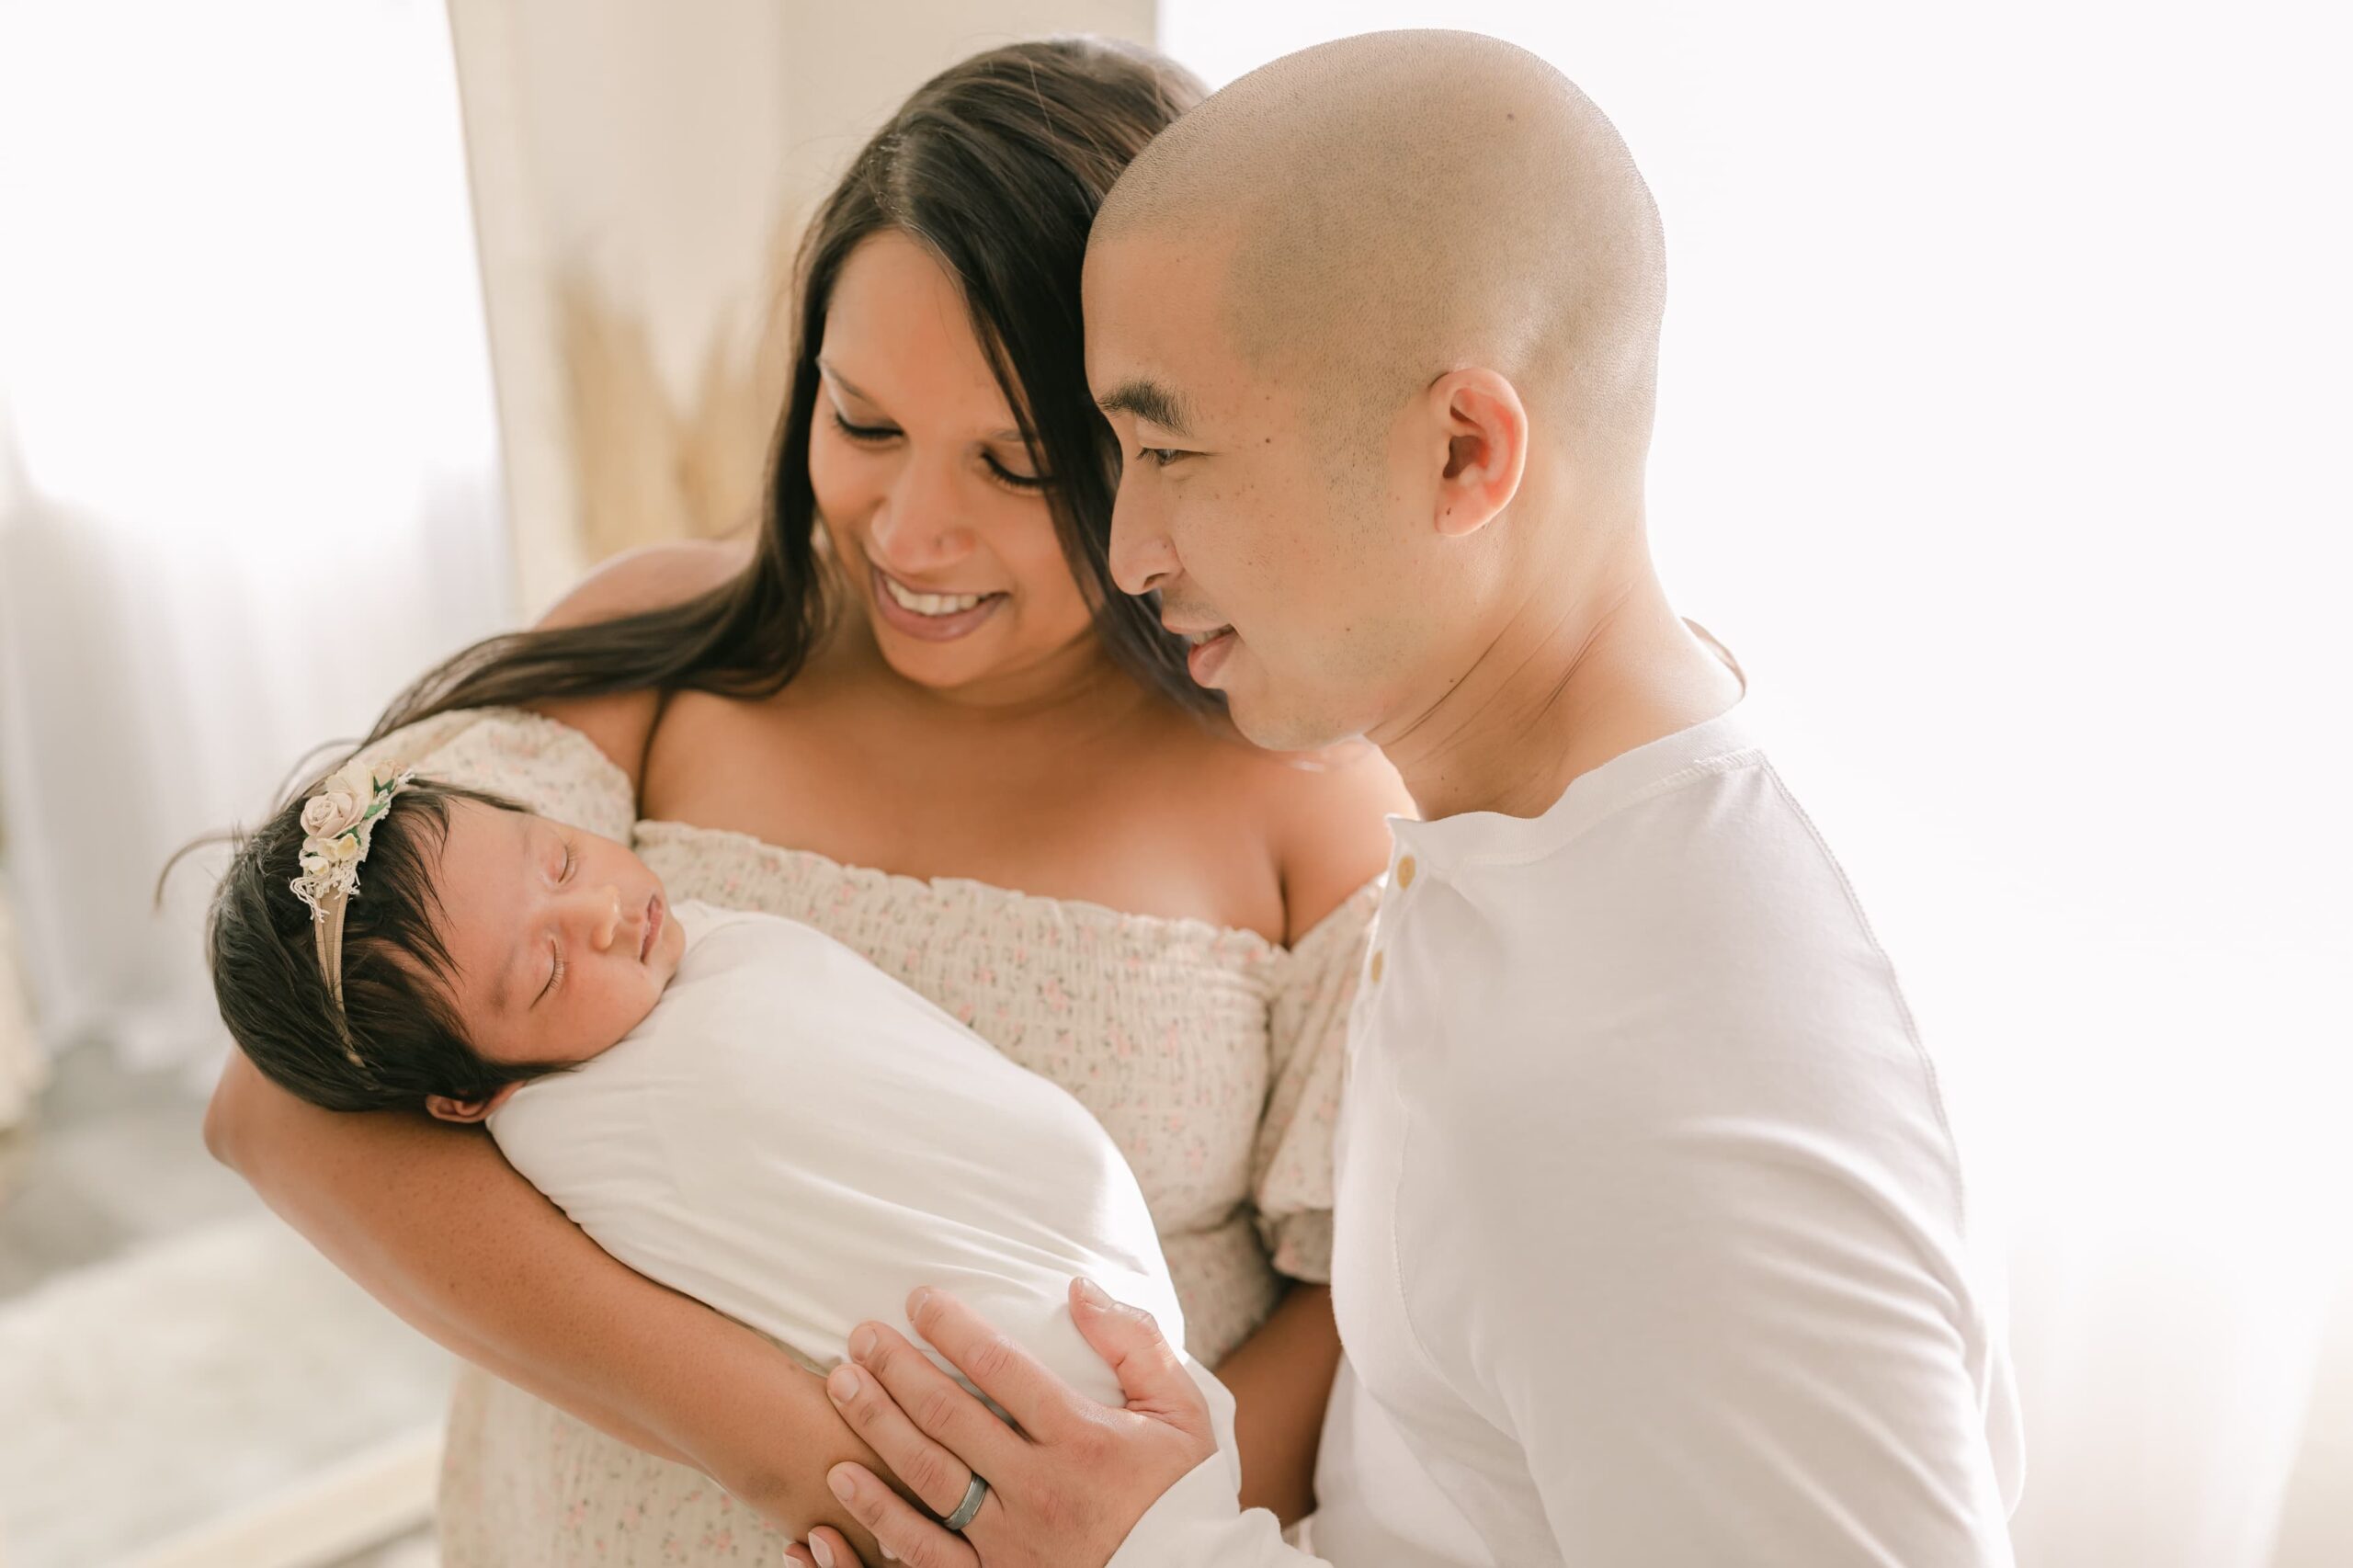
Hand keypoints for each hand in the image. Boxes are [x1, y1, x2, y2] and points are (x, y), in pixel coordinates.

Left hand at [788, 1277, 1217, 1567]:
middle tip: (860, 1335)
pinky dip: (877, 1517)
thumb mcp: (1181, 1410)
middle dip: (898, 1369)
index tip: (918, 1299)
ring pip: (927, 1477)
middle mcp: (1041, 1489)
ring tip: (841, 1384)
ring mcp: (1012, 1542)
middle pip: (950, 1417)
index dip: (953, 1328)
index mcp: (1085, 1439)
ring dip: (878, 1425)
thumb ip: (1135, 1343)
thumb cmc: (1181, 1492)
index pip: (1002, 1368)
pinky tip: (842, 1482)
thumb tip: (1080, 1289)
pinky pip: (923, 1554)